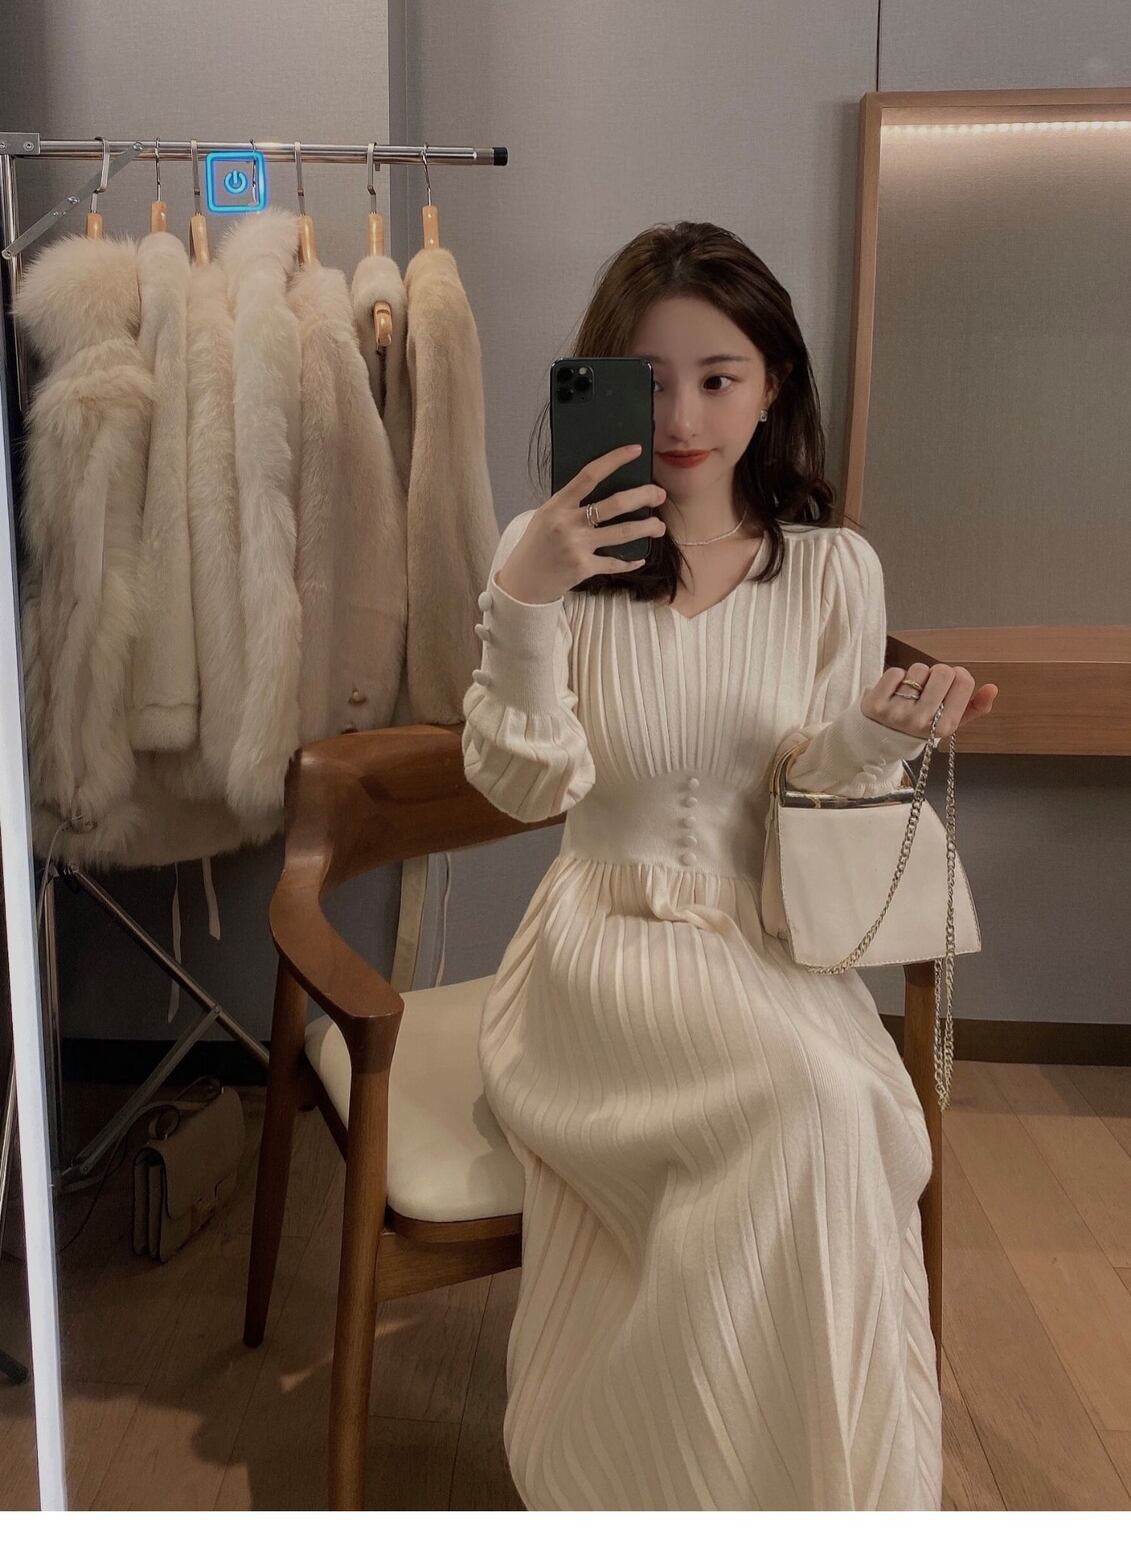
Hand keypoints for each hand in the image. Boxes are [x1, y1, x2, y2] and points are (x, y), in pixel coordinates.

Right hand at [494, 444, 667, 604]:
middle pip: (616, 504)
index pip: (590, 474)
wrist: (523, 582)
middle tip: (659, 494)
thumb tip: (600, 488)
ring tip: (660, 527)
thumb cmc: (536, 545)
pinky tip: (641, 558)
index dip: (615, 460)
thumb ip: (569, 503)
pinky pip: (615, 562)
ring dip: (647, 528)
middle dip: (643, 496)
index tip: (635, 450)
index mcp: (558, 505)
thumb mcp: (545, 516)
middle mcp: (568, 523)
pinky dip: (631, 562)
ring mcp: (577, 546)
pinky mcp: (584, 568)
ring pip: (622, 533)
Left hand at [862, 663, 998, 742]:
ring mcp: (897, 713)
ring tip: (911, 692)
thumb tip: (993, 688)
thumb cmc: (920, 726)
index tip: (950, 683)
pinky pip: (895, 672)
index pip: (963, 680)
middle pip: (942, 671)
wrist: (880, 741)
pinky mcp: (875, 704)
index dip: (957, 676)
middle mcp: (921, 721)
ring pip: (918, 670)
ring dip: (916, 676)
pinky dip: (896, 677)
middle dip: (937, 674)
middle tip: (929, 687)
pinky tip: (894, 693)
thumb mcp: (949, 722)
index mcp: (945, 726)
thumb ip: (975, 707)